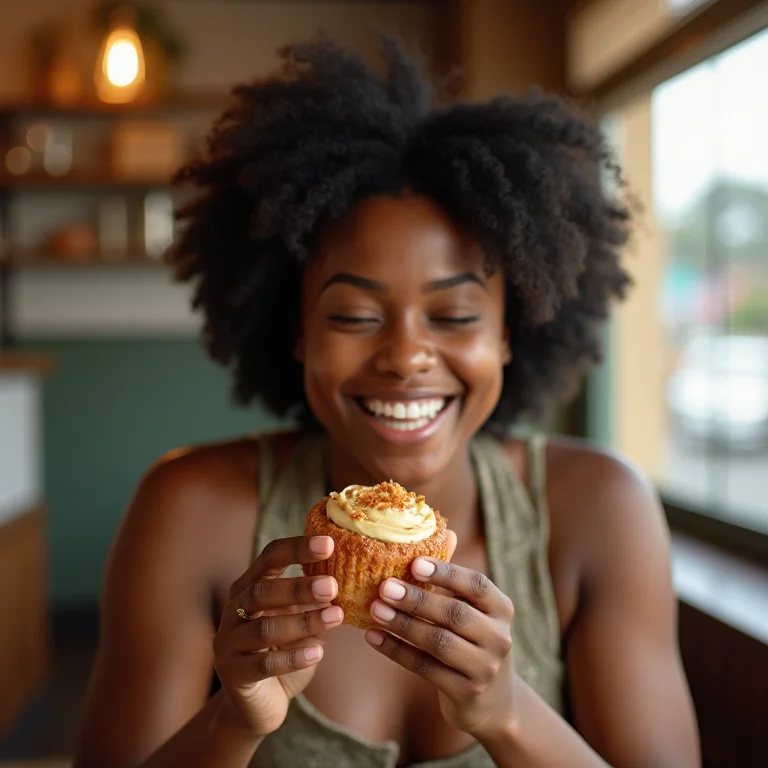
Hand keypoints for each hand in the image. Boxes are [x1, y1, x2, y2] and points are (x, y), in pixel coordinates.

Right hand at [213, 535, 343, 737]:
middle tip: (332, 586)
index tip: (328, 544)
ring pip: (264, 628)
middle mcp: (233, 609)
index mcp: (249, 586)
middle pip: (261, 590)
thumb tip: (351, 578)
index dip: (296, 548)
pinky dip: (293, 657)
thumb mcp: (302, 620)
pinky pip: (264, 665)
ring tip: (336, 617)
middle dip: (299, 587)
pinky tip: (318, 652)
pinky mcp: (234, 675)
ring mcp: (229, 643)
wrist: (259, 704)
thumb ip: (316, 601)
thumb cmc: (284, 652)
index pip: (269, 558)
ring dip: (303, 621)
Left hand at [365, 558, 515, 739]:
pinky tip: (374, 637)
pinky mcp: (466, 693)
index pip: (476, 584)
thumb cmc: (473, 641)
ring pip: (438, 642)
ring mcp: (485, 668)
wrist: (494, 702)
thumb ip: (455, 580)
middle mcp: (499, 637)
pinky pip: (425, 668)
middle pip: (455, 614)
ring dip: (403, 624)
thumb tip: (444, 535)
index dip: (446, 572)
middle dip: (417, 600)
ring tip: (375, 609)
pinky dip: (396, 651)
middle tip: (385, 587)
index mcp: (501, 608)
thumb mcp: (473, 611)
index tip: (414, 563)